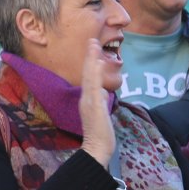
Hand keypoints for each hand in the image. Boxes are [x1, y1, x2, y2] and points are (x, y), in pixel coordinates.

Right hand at [79, 39, 115, 166]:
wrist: (96, 149)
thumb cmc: (100, 134)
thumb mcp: (101, 113)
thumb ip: (100, 101)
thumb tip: (103, 92)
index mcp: (87, 99)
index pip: (89, 77)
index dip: (90, 62)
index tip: (93, 48)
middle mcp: (86, 98)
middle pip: (87, 73)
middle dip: (90, 56)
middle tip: (92, 40)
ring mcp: (89, 101)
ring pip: (90, 77)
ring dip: (91, 60)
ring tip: (93, 45)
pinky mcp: (94, 106)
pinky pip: (94, 87)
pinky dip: (95, 74)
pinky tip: (98, 63)